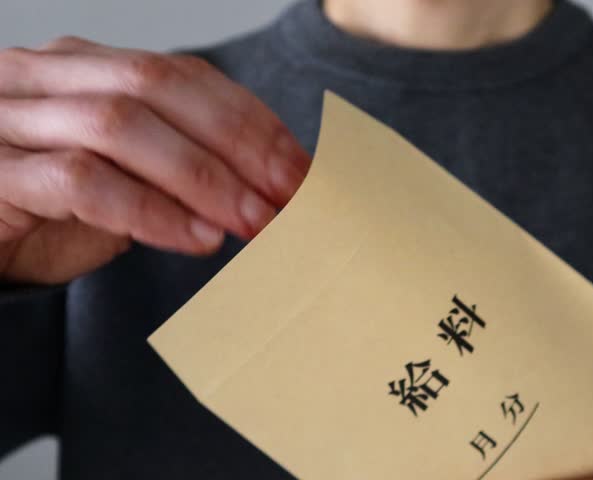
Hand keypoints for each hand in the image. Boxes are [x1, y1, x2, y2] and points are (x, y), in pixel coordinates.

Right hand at [0, 37, 310, 283]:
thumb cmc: (51, 213)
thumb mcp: (128, 179)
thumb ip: (181, 168)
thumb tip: (271, 189)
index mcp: (86, 67)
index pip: (185, 75)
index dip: (252, 120)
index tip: (303, 169)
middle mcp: (46, 76)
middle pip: (158, 86)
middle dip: (237, 143)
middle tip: (290, 197)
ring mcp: (12, 118)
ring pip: (121, 125)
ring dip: (203, 178)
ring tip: (253, 222)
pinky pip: (82, 182)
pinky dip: (151, 211)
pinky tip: (197, 239)